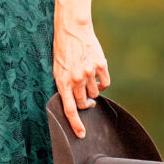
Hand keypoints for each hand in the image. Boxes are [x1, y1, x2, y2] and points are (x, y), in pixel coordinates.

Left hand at [52, 17, 109, 138]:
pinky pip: (105, 83)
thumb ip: (66, 86)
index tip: (82, 134)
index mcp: (62, 82)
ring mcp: (89, 72)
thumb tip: (79, 102)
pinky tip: (97, 73)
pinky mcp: (100, 65)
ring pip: (95, 94)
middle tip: (86, 99)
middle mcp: (76, 79)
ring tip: (87, 76)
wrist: (72, 29)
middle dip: (85, 103)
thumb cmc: (63, 50)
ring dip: (93, 90)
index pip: (69, 109)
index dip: (76, 124)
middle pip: (84, 103)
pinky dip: (102, 82)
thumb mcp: (58, 69)